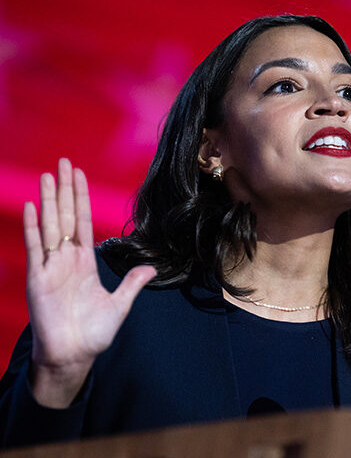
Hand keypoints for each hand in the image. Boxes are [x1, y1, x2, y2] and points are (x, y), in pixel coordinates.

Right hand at [24, 158, 155, 406]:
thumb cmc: (94, 332)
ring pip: (50, 225)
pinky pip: (35, 248)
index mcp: (84, 262)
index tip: (79, 175)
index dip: (81, 197)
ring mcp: (51, 267)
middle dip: (65, 189)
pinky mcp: (38, 279)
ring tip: (48, 175)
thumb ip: (131, 283)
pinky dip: (34, 227)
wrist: (74, 354)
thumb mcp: (120, 304)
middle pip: (65, 215)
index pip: (82, 221)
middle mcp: (66, 259)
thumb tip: (151, 268)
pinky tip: (32, 206)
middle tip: (63, 162)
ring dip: (49, 200)